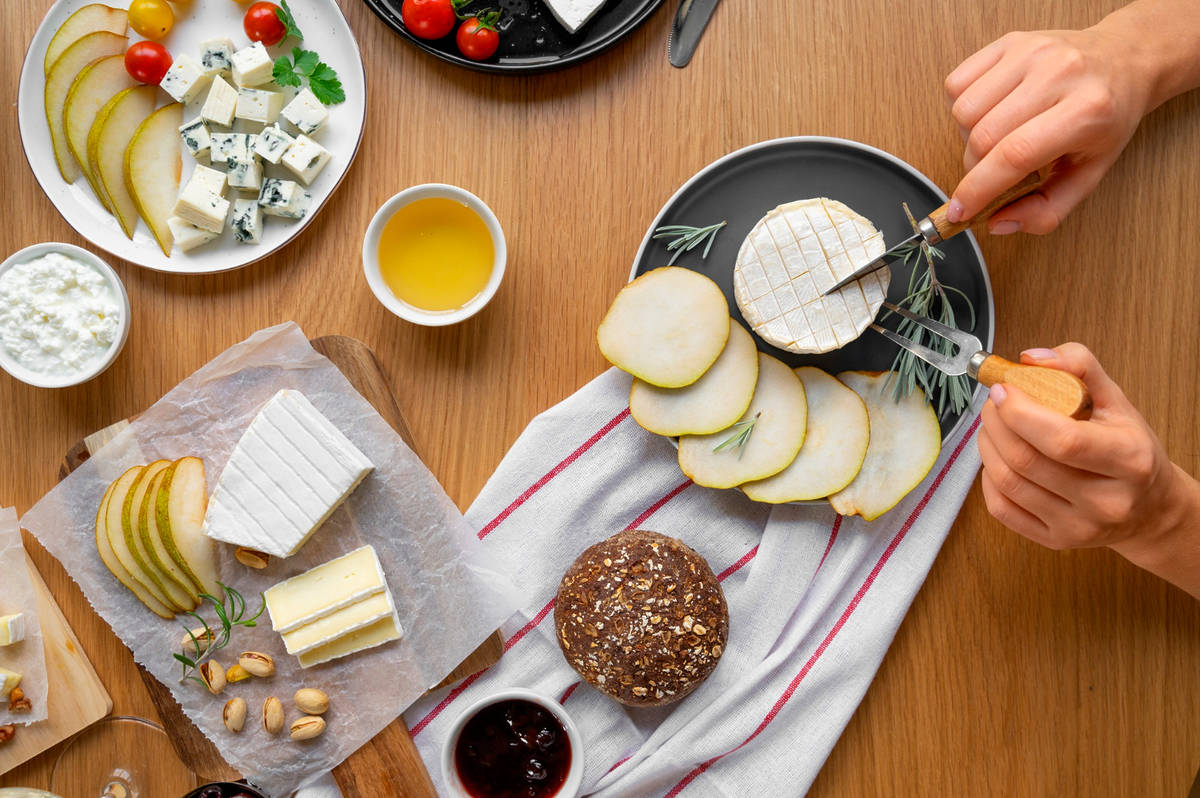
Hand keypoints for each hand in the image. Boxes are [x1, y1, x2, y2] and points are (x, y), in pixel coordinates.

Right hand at [943, 28, 1154, 234]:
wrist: (1123, 61)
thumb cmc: (1106, 119)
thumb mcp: (1090, 174)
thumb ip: (1047, 210)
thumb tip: (998, 223)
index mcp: (1087, 110)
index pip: (1014, 154)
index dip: (979, 188)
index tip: (961, 210)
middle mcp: (1059, 73)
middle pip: (983, 135)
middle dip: (975, 168)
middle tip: (993, 172)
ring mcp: (1031, 52)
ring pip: (964, 111)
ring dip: (968, 136)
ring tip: (997, 136)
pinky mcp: (1009, 41)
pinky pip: (957, 83)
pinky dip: (963, 108)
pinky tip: (990, 111)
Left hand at [978, 343, 1185, 550]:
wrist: (1148, 508)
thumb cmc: (1129, 448)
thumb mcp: (1118, 401)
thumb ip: (1079, 367)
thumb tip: (1030, 359)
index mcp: (1129, 460)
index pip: (1063, 440)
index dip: (1021, 412)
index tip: (1003, 389)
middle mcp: (1106, 501)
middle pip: (1027, 460)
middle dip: (997, 422)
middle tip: (994, 402)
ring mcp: (1078, 527)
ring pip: (1008, 482)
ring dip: (987, 445)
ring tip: (993, 425)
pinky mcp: (1055, 541)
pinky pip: (1001, 507)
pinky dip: (988, 477)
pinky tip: (998, 457)